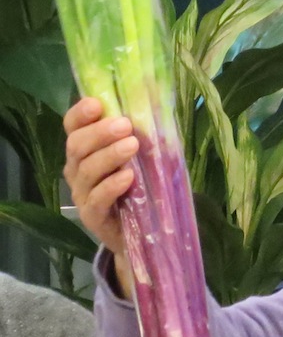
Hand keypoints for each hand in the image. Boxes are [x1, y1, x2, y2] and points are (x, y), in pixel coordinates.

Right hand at [64, 97, 137, 294]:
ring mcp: (82, 194)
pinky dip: (112, 186)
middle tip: (125, 125)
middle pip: (77, 146)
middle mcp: (77, 170)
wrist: (140, 233)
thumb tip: (155, 111)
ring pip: (87, 170)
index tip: (96, 104)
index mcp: (85, 151)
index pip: (73, 127)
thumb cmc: (139, 188)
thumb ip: (139, 138)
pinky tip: (128, 177)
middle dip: (100, 133)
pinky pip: (97, 199)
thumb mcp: (140, 160)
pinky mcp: (92, 216)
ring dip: (109, 155)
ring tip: (132, 145)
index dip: (80, 114)